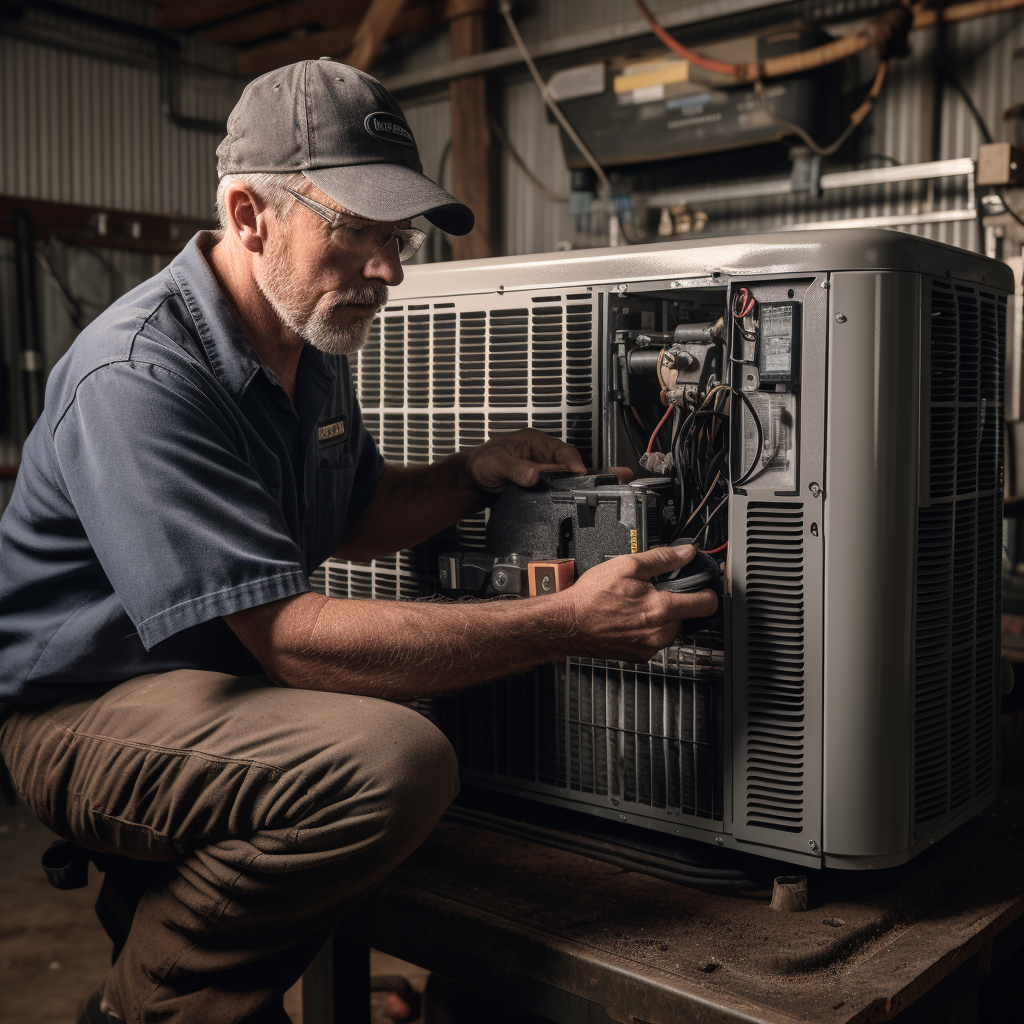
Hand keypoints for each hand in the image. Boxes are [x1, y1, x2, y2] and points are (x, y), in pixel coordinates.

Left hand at [463, 429, 586, 492]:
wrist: (473, 482)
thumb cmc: (481, 464)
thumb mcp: (495, 463)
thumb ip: (514, 468)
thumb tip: (533, 475)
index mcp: (534, 442)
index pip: (562, 450)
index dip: (574, 462)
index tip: (579, 474)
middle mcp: (541, 456)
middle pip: (566, 468)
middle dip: (571, 479)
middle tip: (572, 492)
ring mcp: (541, 472)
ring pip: (561, 482)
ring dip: (562, 490)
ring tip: (563, 500)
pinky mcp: (538, 486)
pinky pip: (551, 493)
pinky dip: (553, 499)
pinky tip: (552, 505)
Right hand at [560, 545, 718, 661]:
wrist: (568, 624)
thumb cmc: (592, 597)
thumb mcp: (627, 565)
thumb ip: (662, 558)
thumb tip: (686, 553)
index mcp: (661, 610)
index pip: (706, 603)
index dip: (707, 589)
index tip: (704, 583)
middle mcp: (659, 633)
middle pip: (688, 615)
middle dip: (677, 600)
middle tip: (657, 589)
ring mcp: (649, 647)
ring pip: (671, 627)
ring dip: (662, 615)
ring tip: (638, 603)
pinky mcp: (639, 655)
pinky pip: (655, 638)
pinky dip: (649, 627)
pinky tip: (630, 617)